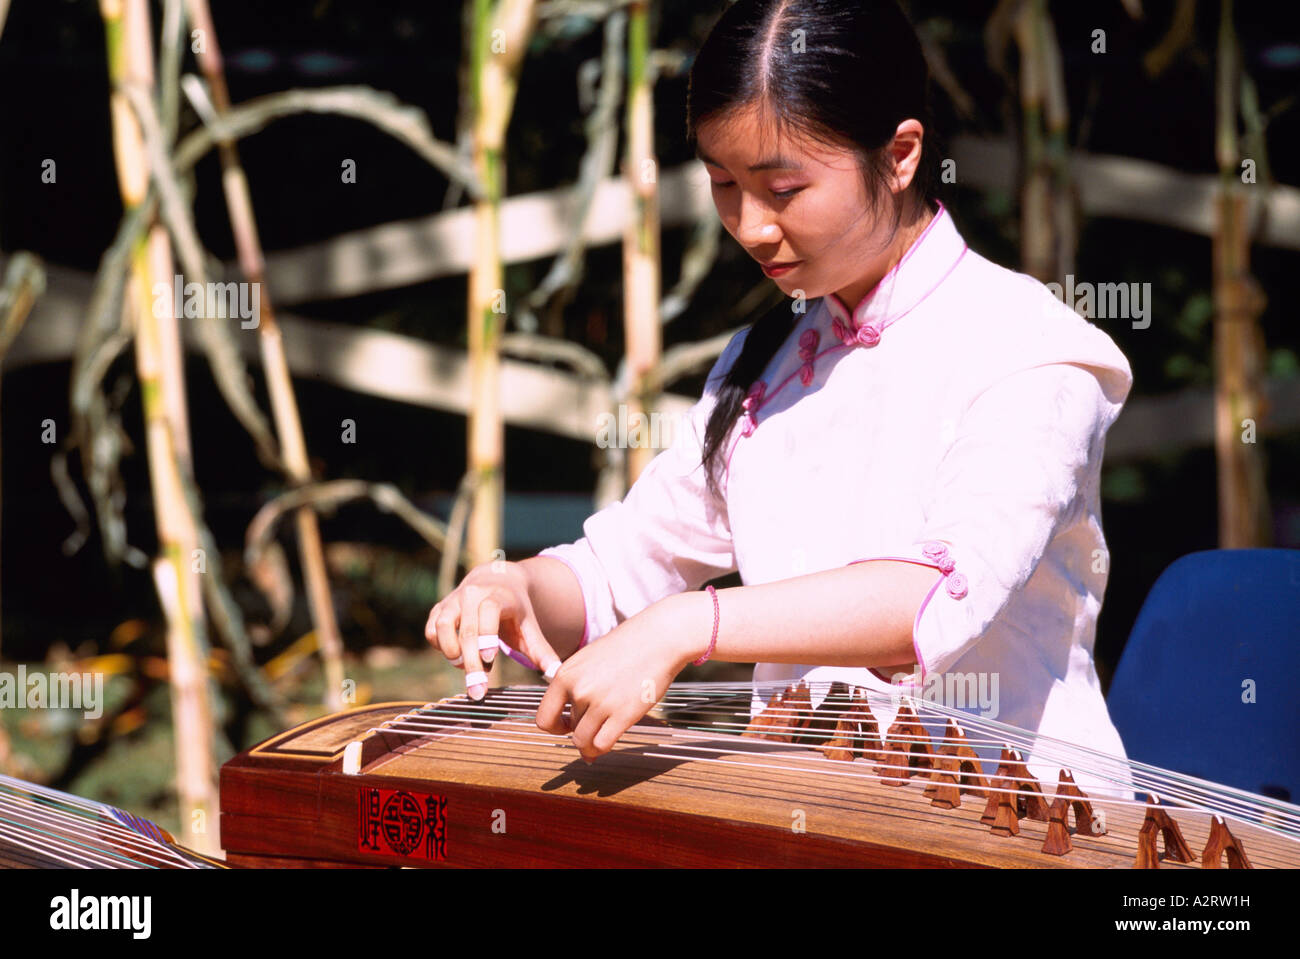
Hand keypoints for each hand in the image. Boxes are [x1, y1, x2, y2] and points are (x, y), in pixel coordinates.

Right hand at [425, 561, 561, 699]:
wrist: (495, 581)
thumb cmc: (515, 611)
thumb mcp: (530, 627)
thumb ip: (541, 651)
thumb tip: (556, 675)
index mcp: (498, 596)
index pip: (489, 611)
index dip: (487, 634)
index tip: (490, 659)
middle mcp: (472, 594)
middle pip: (467, 630)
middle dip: (472, 664)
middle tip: (478, 691)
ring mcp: (453, 600)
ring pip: (442, 627)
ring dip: (452, 652)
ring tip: (466, 666)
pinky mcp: (439, 609)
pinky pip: (431, 631)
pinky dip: (439, 647)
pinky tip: (456, 655)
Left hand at [535, 593, 702, 761]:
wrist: (657, 638)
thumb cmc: (627, 648)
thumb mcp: (588, 660)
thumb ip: (575, 687)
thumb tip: (569, 723)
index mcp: (566, 674)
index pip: (544, 718)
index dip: (555, 727)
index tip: (566, 727)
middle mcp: (579, 689)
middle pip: (570, 728)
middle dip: (582, 729)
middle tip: (597, 725)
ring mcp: (601, 702)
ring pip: (583, 741)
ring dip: (590, 745)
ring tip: (600, 739)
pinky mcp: (623, 714)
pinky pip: (602, 744)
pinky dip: (602, 749)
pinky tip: (609, 741)